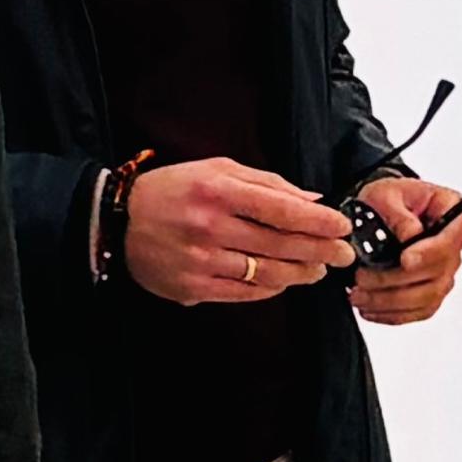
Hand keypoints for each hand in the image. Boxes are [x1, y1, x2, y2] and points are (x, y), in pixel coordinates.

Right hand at [125, 157, 353, 305]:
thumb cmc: (172, 191)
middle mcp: (210, 226)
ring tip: (320, 269)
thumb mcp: (216, 170)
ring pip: (268, 272)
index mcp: (218, 190)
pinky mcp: (195, 288)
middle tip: (345, 254)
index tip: (343, 226)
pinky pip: (246, 292)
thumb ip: (266, 183)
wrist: (116, 222)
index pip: (281, 209)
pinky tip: (286, 279)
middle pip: (281, 243)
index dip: (319, 221)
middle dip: (322, 250)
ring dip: (302, 272)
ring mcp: (202, 261)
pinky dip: (273, 287)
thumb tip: (313, 199)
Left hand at [351, 174, 461, 323]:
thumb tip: (411, 234)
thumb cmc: (388, 198)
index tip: (405, 260)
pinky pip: (419, 311)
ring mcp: (444, 271)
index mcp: (450, 211)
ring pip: (427, 297)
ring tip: (359, 296)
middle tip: (363, 278)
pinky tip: (370, 309)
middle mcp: (453, 245)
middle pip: (436, 273)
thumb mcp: (386, 193)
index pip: (450, 238)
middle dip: (396, 281)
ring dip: (391, 302)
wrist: (381, 212)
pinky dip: (394, 315)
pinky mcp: (430, 292)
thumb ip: (398, 213)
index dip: (429, 253)